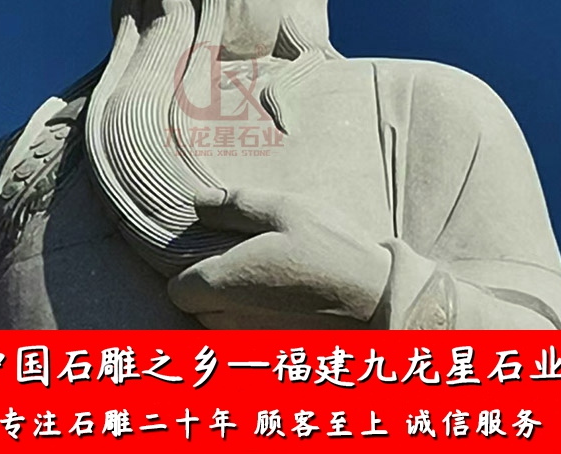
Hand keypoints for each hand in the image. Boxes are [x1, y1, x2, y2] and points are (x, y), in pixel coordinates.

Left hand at [167, 187, 391, 328]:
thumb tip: (198, 202)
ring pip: (220, 326)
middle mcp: (230, 323)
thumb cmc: (332, 252)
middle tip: (243, 259)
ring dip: (232, 305)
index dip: (188, 268)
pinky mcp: (274, 358)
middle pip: (196, 309)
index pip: (177, 289)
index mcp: (226, 285)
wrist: (383, 304)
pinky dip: (255, 323)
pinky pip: (247, 340)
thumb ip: (234, 205)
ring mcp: (252, 346)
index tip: (211, 251)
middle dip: (209, 285)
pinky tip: (285, 301)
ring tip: (268, 279)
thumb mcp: (285, 209)